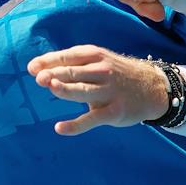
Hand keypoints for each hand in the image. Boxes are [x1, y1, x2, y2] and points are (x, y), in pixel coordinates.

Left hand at [27, 44, 170, 135]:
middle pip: (74, 73)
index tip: (31, 68)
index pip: (68, 57)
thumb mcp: (99, 60)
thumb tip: (38, 69)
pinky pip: (91, 120)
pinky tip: (60, 128)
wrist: (154, 88)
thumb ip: (72, 64)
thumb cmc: (116, 74)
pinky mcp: (113, 112)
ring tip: (51, 88)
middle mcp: (102, 71)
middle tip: (39, 78)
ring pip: (82, 91)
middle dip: (55, 74)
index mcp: (95, 56)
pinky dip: (75, 125)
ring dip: (66, 90)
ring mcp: (108, 92)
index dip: (49, 61)